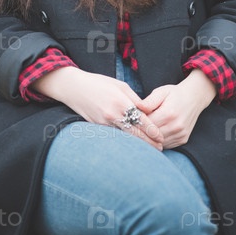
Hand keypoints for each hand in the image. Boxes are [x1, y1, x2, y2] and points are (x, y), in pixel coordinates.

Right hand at [33, 67, 163, 149]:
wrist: (74, 88)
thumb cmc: (99, 83)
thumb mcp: (120, 85)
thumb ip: (134, 99)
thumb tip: (146, 111)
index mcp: (121, 102)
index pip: (142, 121)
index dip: (153, 131)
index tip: (161, 138)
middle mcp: (113, 115)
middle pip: (135, 133)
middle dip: (149, 142)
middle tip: (160, 148)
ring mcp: (104, 123)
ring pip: (125, 138)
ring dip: (138, 145)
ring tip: (149, 151)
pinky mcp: (97, 127)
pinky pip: (114, 137)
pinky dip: (124, 142)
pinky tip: (132, 146)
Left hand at [139, 69, 216, 148]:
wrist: (195, 97)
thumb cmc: (174, 93)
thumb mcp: (161, 91)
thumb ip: (149, 101)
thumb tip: (137, 107)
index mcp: (169, 113)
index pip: (148, 124)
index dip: (137, 123)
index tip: (130, 120)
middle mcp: (176, 126)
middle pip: (152, 136)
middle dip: (142, 132)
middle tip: (133, 127)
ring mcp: (180, 134)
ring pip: (159, 143)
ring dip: (150, 139)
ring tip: (143, 131)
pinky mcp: (183, 139)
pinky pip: (166, 145)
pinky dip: (158, 141)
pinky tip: (153, 134)